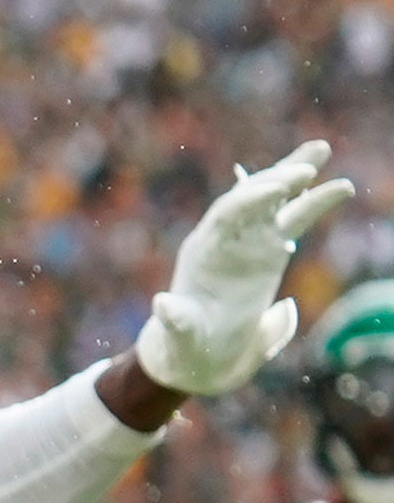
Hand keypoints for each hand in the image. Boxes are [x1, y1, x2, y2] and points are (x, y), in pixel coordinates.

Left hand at [132, 142, 352, 398]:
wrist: (198, 354)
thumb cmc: (186, 346)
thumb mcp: (179, 335)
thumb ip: (175, 320)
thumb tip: (162, 305)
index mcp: (203, 252)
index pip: (227, 215)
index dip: (251, 199)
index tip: (278, 186)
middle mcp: (226, 240)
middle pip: (252, 198)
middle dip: (277, 178)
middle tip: (311, 161)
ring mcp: (250, 243)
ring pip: (276, 202)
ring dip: (296, 174)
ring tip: (321, 148)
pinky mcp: (271, 252)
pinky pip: (295, 220)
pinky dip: (315, 201)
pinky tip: (340, 187)